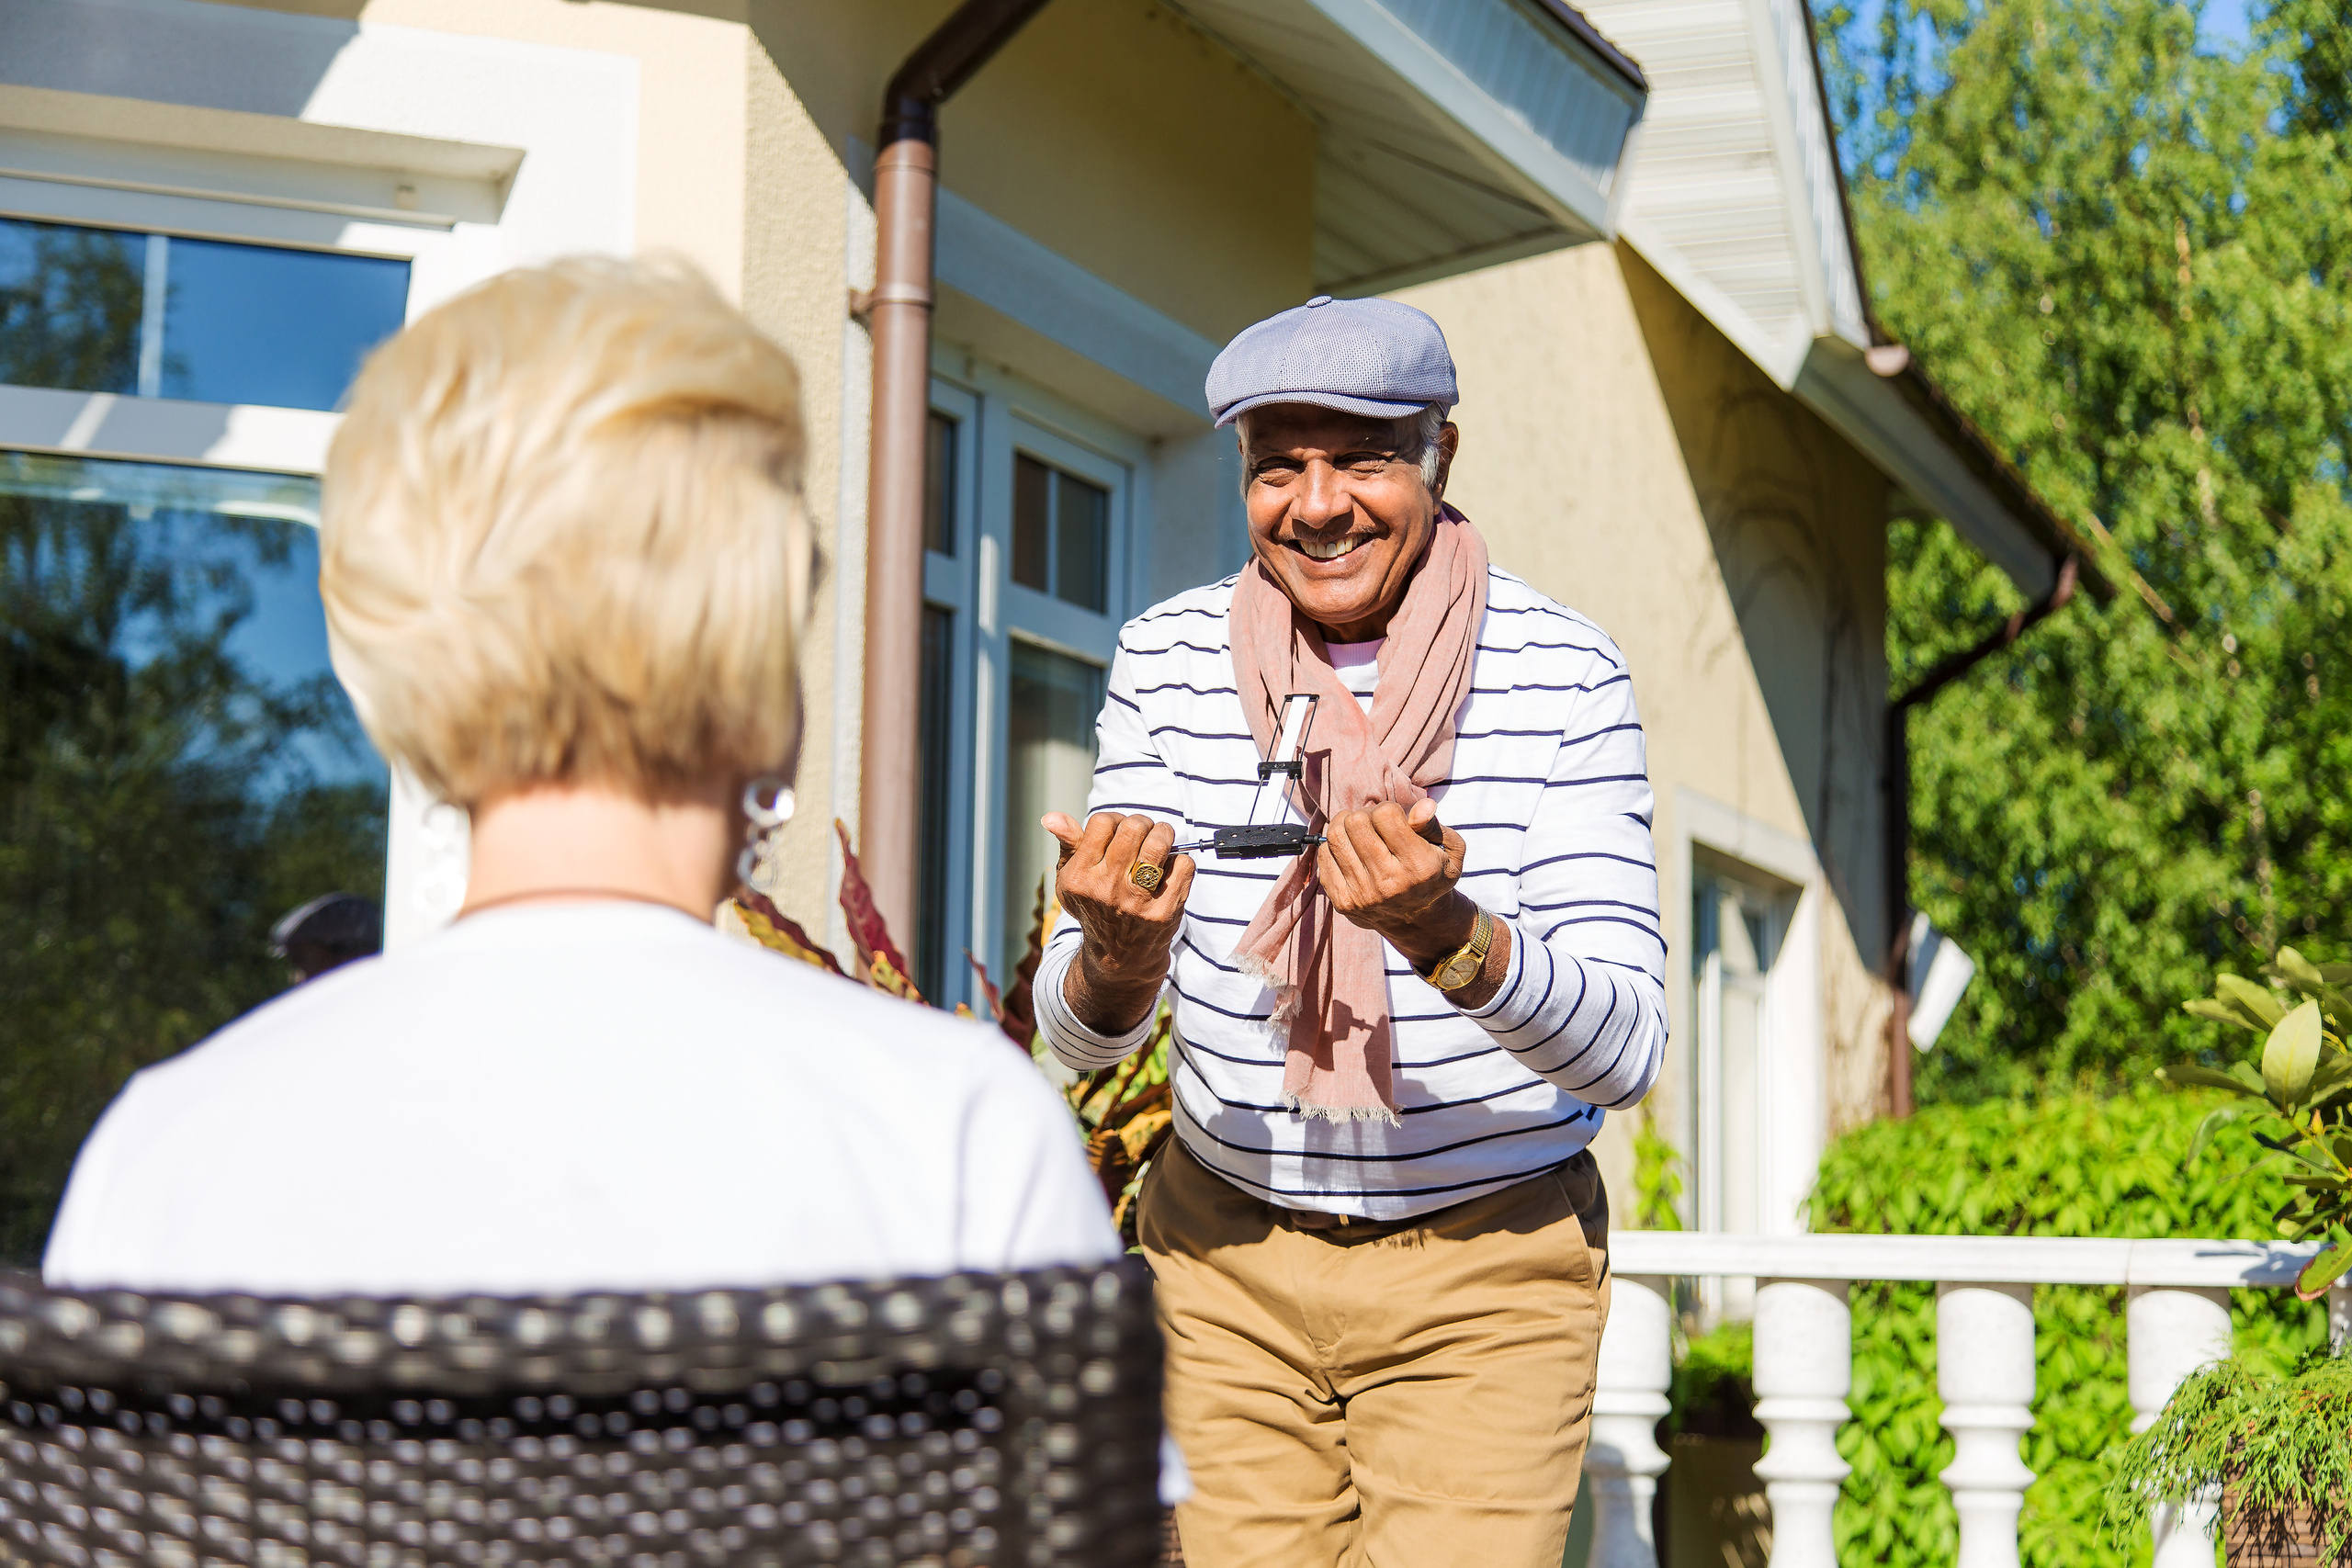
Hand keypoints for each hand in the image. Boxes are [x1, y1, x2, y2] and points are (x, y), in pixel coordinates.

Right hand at [1046, 811, 1194, 1035]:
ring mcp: (1136, 902)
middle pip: (1134, 828)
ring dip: (1165, 835)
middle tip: (1145, 834)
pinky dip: (1181, 862)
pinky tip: (1170, 871)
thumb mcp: (1072, 879)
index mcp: (1080, 877)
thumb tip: (1051, 816)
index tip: (1119, 832)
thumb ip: (1068, 844)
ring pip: (1160, 842)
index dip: (1115, 820)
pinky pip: (1183, 866)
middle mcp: (1105, 889)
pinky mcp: (1163, 913)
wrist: (1120, 957)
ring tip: (1162, 843)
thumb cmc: (1096, 907)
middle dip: (1143, 824)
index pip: (1103, 822)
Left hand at [1315, 799, 1476, 970]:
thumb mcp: (1450, 851)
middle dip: (1365, 815)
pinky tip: (1351, 852)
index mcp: (1418, 867)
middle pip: (1355, 822)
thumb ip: (1433, 826)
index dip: (1389, 809)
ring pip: (1335, 836)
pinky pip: (1324, 855)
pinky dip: (1335, 846)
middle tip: (1375, 825)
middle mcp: (1389, 883)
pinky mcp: (1342, 902)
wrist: (1417, 921)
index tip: (1396, 820)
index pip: (1385, 814)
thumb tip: (1423, 805)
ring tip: (1360, 833)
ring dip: (1346, 826)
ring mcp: (1362, 894)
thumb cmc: (1432, 876)